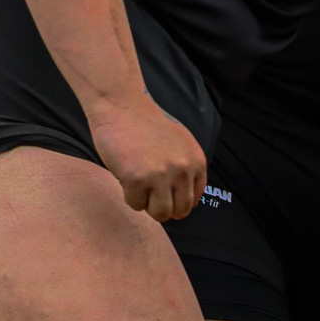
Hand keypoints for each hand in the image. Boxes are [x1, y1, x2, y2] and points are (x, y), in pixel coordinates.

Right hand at [85, 95, 205, 221]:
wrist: (122, 107)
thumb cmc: (147, 124)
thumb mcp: (181, 143)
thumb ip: (186, 167)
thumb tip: (185, 200)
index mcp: (196, 162)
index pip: (193, 200)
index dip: (175, 199)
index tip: (162, 192)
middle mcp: (183, 171)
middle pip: (179, 211)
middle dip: (162, 206)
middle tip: (148, 192)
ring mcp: (160, 177)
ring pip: (160, 214)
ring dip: (147, 204)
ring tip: (138, 187)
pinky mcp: (137, 180)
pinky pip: (135, 205)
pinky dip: (129, 196)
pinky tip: (126, 177)